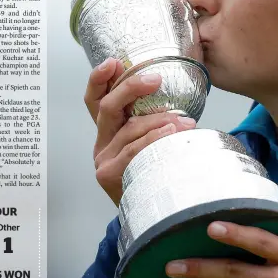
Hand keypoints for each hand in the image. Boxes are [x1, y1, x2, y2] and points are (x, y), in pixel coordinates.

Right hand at [84, 58, 196, 204]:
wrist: (148, 214)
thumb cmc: (153, 172)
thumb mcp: (149, 142)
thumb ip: (152, 121)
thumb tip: (177, 97)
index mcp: (107, 130)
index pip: (94, 99)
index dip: (99, 79)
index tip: (112, 62)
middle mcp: (100, 142)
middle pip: (107, 107)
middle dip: (131, 88)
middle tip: (155, 78)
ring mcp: (102, 159)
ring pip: (128, 129)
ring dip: (158, 120)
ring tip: (184, 120)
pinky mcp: (109, 174)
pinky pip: (133, 151)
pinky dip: (154, 139)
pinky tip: (172, 134)